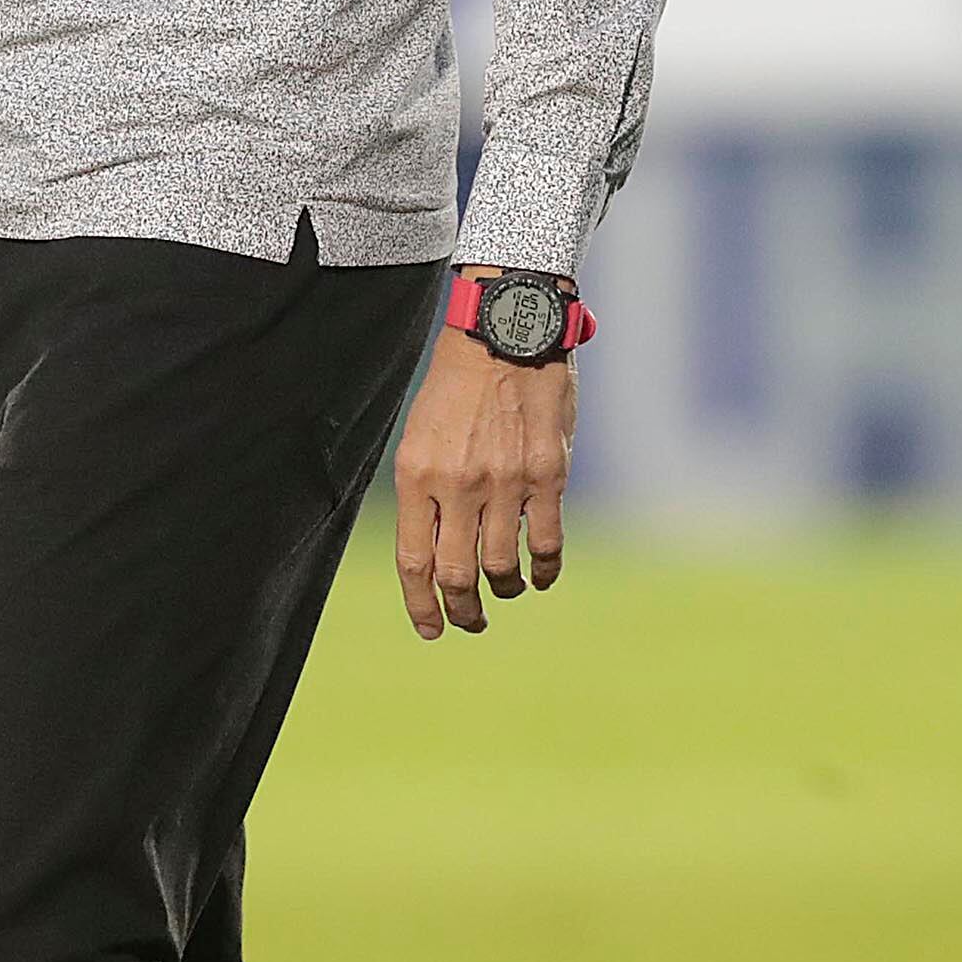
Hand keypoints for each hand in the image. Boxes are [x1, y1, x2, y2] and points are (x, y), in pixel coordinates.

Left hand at [390, 282, 575, 641]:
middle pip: (456, 575)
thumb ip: (427, 491)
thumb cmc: (456, 384)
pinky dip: (545, 569)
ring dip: (504, 591)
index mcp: (417, 474)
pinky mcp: (547, 475)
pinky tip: (542, 574)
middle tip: (469, 621)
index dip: (420, 605)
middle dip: (461, 611)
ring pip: (502, 567)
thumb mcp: (420, 434)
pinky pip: (546, 543)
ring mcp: (505, 482)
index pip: (414, 561)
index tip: (430, 628)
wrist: (504, 332)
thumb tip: (434, 549)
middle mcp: (458, 483)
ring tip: (507, 591)